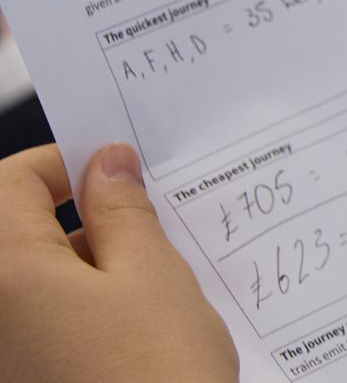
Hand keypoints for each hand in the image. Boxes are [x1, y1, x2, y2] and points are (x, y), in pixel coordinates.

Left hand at [0, 144, 237, 382]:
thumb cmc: (153, 377)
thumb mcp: (152, 275)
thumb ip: (122, 212)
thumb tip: (106, 167)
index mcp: (5, 273)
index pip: (11, 182)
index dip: (64, 164)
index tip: (117, 168)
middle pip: (15, 235)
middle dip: (80, 221)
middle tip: (148, 225)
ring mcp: (4, 354)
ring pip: (31, 285)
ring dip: (84, 270)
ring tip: (151, 285)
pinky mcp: (23, 378)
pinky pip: (38, 327)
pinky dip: (76, 315)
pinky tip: (131, 328)